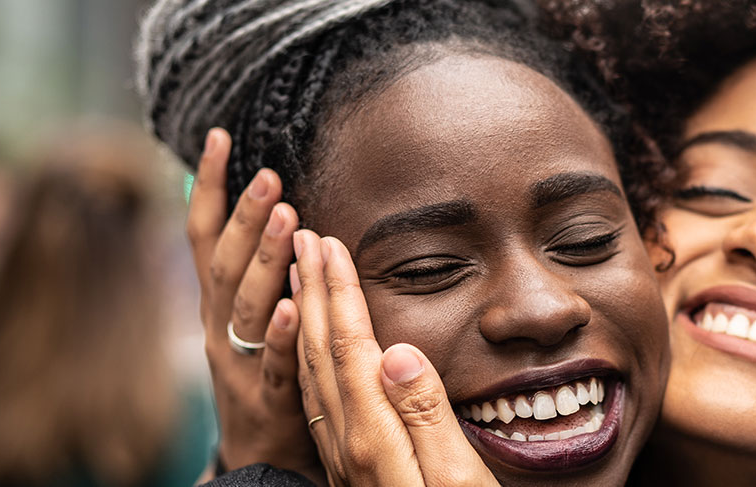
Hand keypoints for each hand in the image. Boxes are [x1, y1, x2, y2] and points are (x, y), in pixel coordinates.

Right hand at [186, 129, 320, 481]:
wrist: (259, 458)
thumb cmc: (261, 375)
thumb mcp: (247, 319)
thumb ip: (249, 270)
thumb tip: (253, 207)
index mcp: (216, 304)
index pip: (204, 236)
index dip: (208, 187)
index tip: (219, 137)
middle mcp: (219, 327)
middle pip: (225, 265)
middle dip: (244, 217)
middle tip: (269, 175)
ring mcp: (239, 363)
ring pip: (247, 307)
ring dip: (265, 260)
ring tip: (286, 218)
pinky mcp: (267, 399)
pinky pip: (274, 363)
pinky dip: (281, 333)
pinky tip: (296, 305)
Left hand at [290, 230, 497, 485]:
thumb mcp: (457, 476)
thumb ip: (425, 414)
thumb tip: (398, 352)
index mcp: (374, 436)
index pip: (351, 346)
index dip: (340, 290)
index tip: (328, 244)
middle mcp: (346, 443)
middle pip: (321, 351)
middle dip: (312, 289)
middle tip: (302, 238)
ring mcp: (341, 457)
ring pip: (312, 373)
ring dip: (304, 317)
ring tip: (297, 275)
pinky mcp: (345, 468)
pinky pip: (313, 400)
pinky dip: (306, 358)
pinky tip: (309, 348)